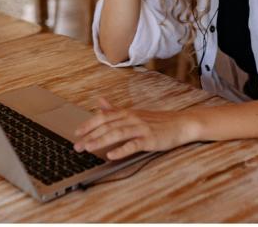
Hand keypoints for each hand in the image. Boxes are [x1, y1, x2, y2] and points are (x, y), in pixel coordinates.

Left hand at [73, 97, 196, 159]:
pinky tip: (111, 155)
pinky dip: (121, 150)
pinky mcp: (149, 139)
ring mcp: (141, 128)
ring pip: (117, 133)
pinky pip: (133, 145)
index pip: (103, 117)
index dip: (89, 124)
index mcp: (127, 113)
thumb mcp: (135, 113)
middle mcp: (132, 118)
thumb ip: (115, 110)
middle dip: (90, 135)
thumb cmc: (157, 121)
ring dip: (101, 141)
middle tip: (77, 146)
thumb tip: (99, 102)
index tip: (77, 133)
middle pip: (107, 126)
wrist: (180, 124)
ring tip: (89, 148)